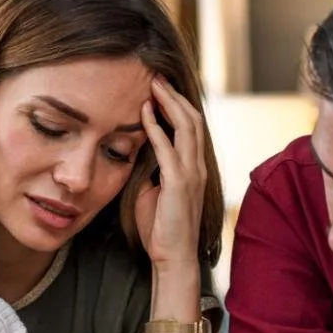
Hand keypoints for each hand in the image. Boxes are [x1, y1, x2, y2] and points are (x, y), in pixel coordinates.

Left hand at [133, 77, 208, 270]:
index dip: (177, 104)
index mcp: (194, 167)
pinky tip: (145, 113)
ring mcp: (191, 174)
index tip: (159, 86)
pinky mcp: (179, 185)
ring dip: (168, 103)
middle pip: (192, 119)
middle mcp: (197, 166)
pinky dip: (157, 128)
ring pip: (186, 127)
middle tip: (156, 75)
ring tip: (153, 85)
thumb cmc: (161, 227)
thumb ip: (149, 168)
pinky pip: (169, 149)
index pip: (190, 126)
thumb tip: (135, 149)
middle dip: (174, 95)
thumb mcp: (152, 191)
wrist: (172, 257)